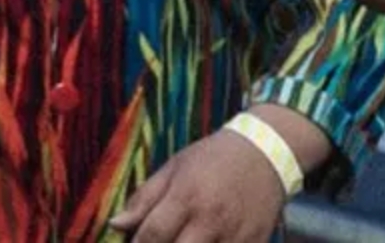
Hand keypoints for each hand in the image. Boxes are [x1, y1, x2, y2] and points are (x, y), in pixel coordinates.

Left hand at [109, 130, 287, 242]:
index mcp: (186, 196)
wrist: (268, 151)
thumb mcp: (175, 168)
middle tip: (160, 242)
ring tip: (185, 240)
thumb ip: (144, 199)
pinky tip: (207, 242)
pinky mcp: (254, 241)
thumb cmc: (214, 158)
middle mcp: (211, 218)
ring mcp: (235, 233)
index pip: (150, 237)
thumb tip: (115, 225)